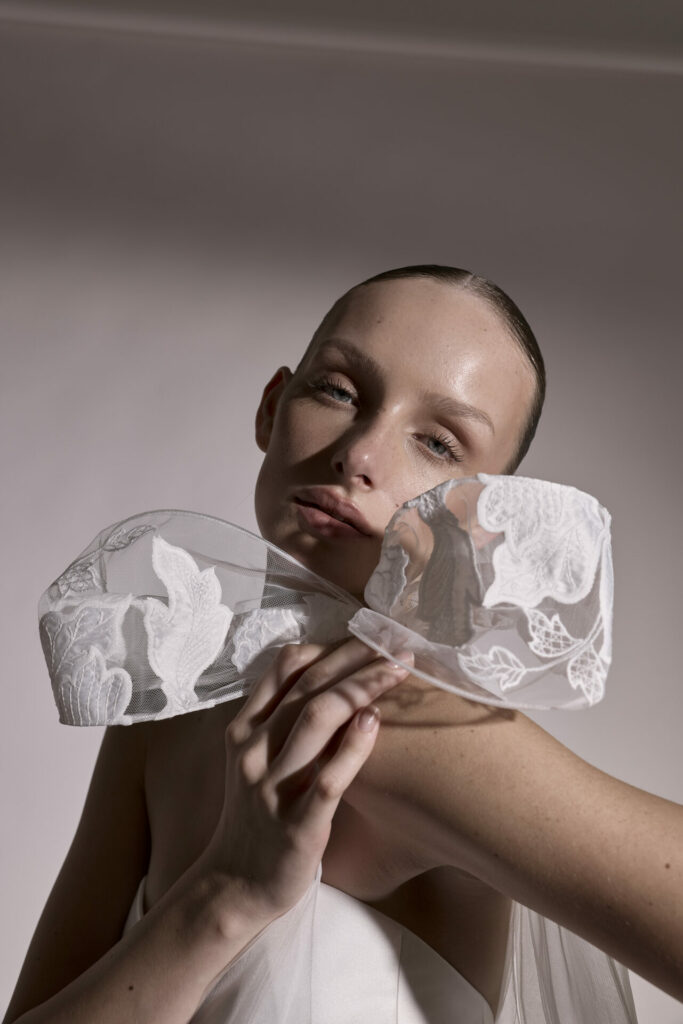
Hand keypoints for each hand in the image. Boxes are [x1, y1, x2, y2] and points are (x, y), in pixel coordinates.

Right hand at [199, 639, 411, 929]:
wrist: (233, 885)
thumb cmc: (255, 816)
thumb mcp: (255, 759)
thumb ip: (279, 720)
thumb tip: (329, 676)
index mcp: (243, 730)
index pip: (285, 668)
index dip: (330, 644)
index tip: (369, 632)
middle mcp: (254, 751)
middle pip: (309, 685)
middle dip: (356, 657)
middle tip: (397, 641)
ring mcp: (273, 787)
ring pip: (317, 718)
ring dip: (363, 687)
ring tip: (399, 669)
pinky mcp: (297, 824)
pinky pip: (330, 777)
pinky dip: (355, 745)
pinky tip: (376, 722)